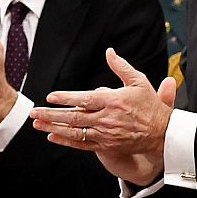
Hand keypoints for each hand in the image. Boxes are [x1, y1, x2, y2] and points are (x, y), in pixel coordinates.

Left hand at [30, 47, 172, 183]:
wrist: (162, 133)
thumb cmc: (150, 106)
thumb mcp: (139, 81)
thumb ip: (121, 67)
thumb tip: (109, 52)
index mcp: (113, 101)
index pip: (85, 99)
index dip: (66, 98)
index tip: (51, 96)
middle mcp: (106, 119)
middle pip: (74, 117)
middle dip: (51, 114)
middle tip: (34, 112)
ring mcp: (105, 134)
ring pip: (74, 132)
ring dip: (54, 127)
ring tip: (37, 124)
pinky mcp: (106, 145)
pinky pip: (82, 144)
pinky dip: (66, 141)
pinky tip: (52, 136)